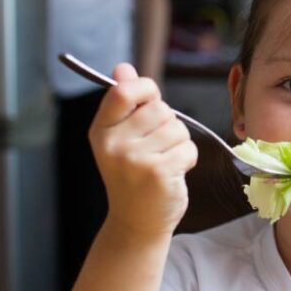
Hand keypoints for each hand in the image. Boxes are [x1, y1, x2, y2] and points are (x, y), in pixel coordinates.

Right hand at [89, 64, 197, 239]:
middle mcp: (114, 144)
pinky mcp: (159, 172)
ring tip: (165, 161)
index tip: (151, 102)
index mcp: (101, 130)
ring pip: (178, 128)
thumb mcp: (121, 138)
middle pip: (159, 108)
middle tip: (158, 146)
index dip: (146, 90)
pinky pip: (189, 148)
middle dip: (168, 123)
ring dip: (180, 143)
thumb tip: (123, 68)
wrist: (136, 222)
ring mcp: (135, 159)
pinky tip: (174, 173)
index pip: (124, 91)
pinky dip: (188, 159)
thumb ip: (124, 103)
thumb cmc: (133, 176)